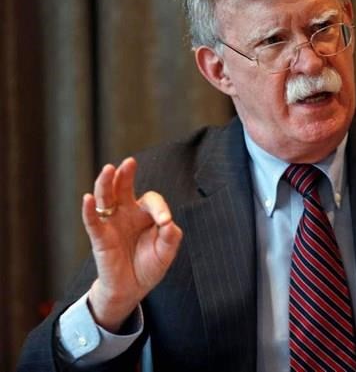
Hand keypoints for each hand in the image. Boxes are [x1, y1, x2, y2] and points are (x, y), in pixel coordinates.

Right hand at [82, 158, 182, 331]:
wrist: (132, 289)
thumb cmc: (149, 266)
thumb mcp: (166, 253)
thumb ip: (171, 238)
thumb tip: (169, 223)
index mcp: (145, 214)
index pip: (151, 200)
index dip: (160, 208)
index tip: (166, 222)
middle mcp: (126, 213)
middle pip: (123, 188)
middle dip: (125, 174)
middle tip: (129, 162)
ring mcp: (112, 223)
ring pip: (106, 198)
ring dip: (106, 183)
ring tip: (108, 169)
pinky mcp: (100, 237)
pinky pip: (93, 221)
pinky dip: (89, 210)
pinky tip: (88, 198)